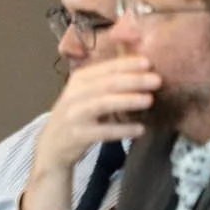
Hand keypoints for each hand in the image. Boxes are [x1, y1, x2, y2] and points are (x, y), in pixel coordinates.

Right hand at [18, 56, 159, 209]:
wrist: (53, 146)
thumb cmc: (77, 115)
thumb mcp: (86, 93)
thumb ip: (106, 80)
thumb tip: (140, 67)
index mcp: (78, 80)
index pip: (105, 69)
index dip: (126, 64)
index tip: (148, 63)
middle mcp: (74, 95)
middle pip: (106, 84)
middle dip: (133, 80)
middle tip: (157, 80)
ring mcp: (74, 115)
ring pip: (103, 104)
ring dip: (127, 100)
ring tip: (149, 100)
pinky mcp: (78, 135)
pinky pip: (103, 131)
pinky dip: (122, 130)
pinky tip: (140, 129)